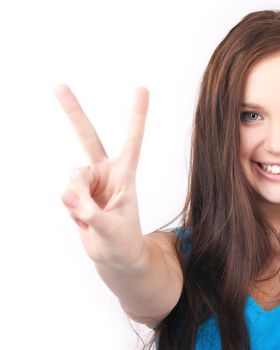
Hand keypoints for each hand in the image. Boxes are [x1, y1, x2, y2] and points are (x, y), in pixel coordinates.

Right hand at [56, 84, 148, 266]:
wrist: (115, 257)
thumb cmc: (123, 241)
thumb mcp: (113, 230)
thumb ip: (91, 214)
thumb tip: (70, 197)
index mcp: (125, 174)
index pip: (132, 140)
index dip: (136, 115)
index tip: (142, 88)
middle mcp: (106, 172)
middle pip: (88, 137)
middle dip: (73, 112)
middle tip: (58, 86)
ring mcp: (90, 183)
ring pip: (72, 177)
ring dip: (76, 198)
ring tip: (91, 217)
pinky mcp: (78, 194)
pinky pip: (66, 196)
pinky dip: (73, 211)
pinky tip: (84, 221)